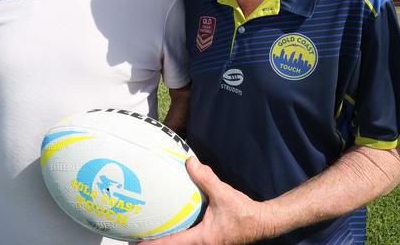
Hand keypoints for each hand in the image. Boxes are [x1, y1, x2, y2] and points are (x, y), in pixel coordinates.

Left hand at [142, 157, 275, 244]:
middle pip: (174, 244)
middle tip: (138, 236)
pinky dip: (178, 230)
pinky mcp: (209, 236)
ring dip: (168, 237)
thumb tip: (190, 162)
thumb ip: (206, 178)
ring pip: (182, 241)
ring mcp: (206, 241)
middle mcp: (202, 243)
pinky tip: (173, 220)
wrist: (262, 222)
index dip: (154, 244)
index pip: (173, 243)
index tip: (137, 243)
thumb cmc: (244, 213)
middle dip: (157, 242)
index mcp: (203, 238)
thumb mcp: (223, 194)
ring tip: (150, 230)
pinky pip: (189, 235)